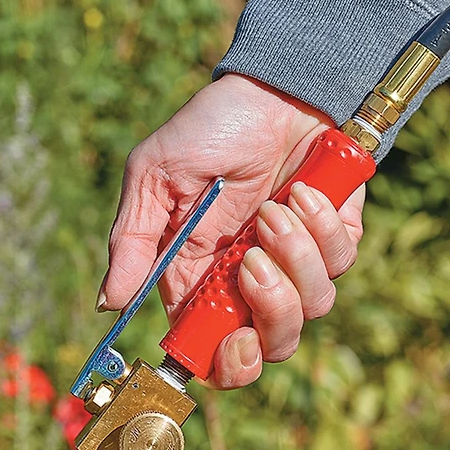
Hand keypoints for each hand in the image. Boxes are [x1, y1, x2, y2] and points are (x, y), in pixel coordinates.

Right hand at [97, 74, 364, 388]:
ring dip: (294, 255)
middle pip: (272, 344)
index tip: (230, 341)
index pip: (217, 351)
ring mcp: (297, 262)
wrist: (274, 86)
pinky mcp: (336, 239)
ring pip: (312, 307)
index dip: (227, 363)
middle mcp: (252, 281)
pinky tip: (305, 190)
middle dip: (270, 313)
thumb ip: (133, 242)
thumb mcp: (156, 176)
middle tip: (253, 264)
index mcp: (203, 280)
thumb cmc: (209, 128)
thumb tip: (109, 304)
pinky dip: (320, 225)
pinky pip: (340, 261)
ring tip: (274, 207)